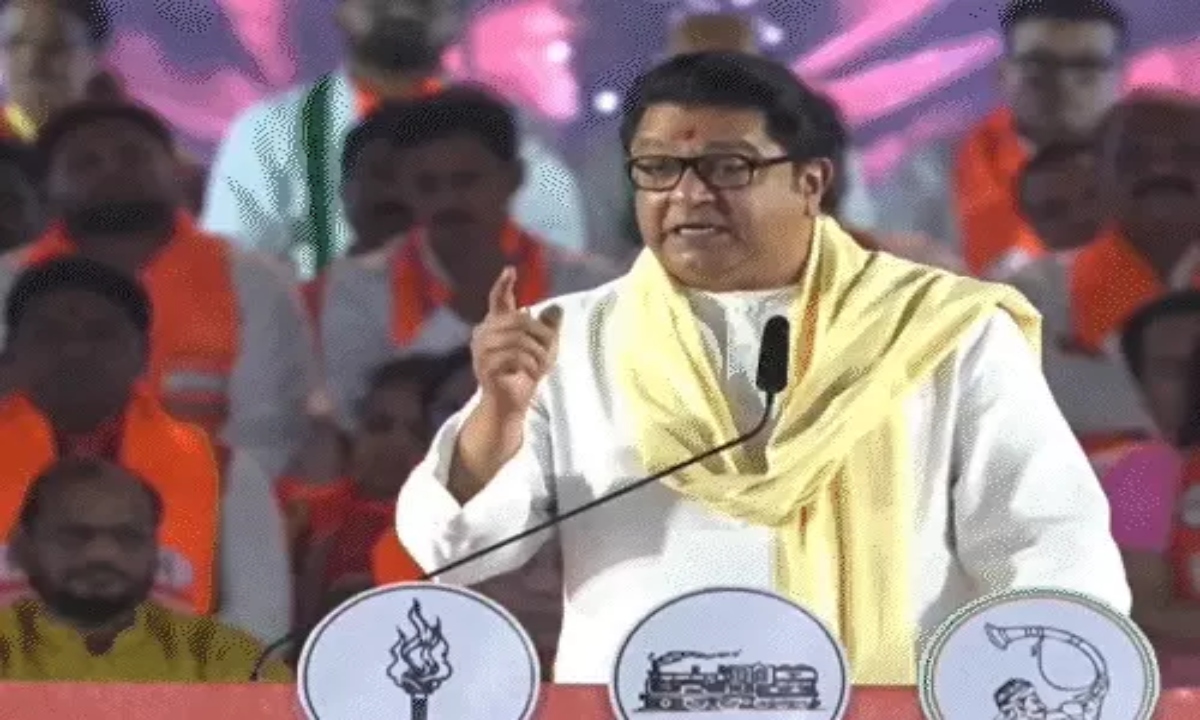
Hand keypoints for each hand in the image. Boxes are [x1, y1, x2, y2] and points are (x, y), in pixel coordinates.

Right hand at [470, 266, 561, 419]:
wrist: (510, 402)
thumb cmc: (525, 372)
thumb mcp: (543, 348)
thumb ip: (547, 328)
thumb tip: (557, 308)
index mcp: (496, 325)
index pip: (498, 299)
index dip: (503, 284)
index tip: (511, 270)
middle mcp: (484, 334)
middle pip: (519, 320)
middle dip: (541, 333)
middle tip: (551, 349)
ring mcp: (482, 350)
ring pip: (518, 339)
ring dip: (537, 352)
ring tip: (542, 365)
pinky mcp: (485, 367)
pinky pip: (514, 356)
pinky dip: (529, 364)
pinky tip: (532, 373)